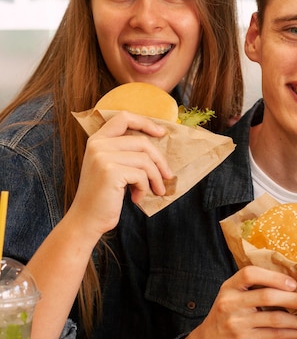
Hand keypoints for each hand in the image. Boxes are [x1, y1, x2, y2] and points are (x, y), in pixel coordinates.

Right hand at [69, 111, 172, 239]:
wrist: (86, 220)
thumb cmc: (103, 196)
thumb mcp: (110, 167)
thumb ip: (125, 152)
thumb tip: (158, 142)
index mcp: (97, 140)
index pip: (123, 118)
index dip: (145, 122)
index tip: (161, 133)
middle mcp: (98, 145)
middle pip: (142, 142)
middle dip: (160, 160)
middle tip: (168, 176)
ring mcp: (103, 157)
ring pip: (145, 160)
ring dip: (155, 178)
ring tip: (155, 190)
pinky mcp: (110, 171)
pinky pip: (141, 175)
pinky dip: (144, 188)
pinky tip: (136, 198)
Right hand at [172, 266, 296, 338]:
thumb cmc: (225, 317)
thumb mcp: (232, 297)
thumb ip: (254, 289)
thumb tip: (293, 286)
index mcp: (230, 286)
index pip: (250, 274)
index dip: (273, 277)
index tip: (293, 284)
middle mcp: (231, 302)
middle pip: (268, 296)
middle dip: (296, 300)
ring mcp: (237, 322)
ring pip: (275, 319)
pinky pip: (274, 335)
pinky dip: (293, 334)